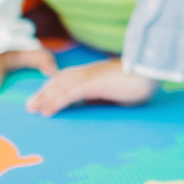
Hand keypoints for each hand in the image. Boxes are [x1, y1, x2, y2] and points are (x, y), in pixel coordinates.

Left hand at [24, 56, 156, 115]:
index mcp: (96, 73)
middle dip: (44, 92)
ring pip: (60, 87)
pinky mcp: (93, 84)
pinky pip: (69, 95)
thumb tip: (96, 105)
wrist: (152, 71)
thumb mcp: (118, 92)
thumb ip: (105, 96)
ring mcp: (91, 77)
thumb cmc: (141, 83)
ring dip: (44, 98)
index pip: (69, 78)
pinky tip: (46, 112)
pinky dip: (55, 103)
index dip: (54, 87)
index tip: (44, 99)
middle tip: (31, 106)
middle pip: (60, 80)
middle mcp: (90, 72)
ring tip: (32, 110)